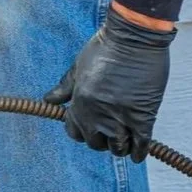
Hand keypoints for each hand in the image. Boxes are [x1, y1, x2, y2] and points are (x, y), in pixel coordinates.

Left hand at [45, 7, 175, 159]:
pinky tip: (137, 154)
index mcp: (80, 103)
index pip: (75, 133)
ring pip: (117, 148)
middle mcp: (98, 115)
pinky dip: (138, 151)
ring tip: (124, 142)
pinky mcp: (143, 116)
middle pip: (96, 143)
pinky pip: (140, 143)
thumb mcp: (78, 66)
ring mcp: (120, 117)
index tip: (92, 127)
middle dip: (102, 140)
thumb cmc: (105, 47)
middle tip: (110, 133)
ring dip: (120, 147)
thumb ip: (64, 87)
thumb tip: (49, 100)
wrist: (134, 38)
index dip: (83, 130)